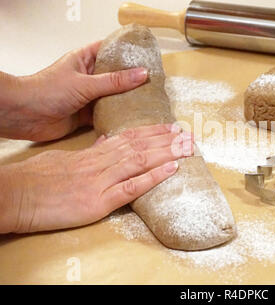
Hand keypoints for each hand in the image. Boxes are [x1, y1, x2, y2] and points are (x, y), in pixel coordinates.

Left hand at [0, 41, 147, 140]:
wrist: (24, 115)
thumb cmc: (47, 91)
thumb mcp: (85, 83)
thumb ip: (114, 81)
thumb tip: (141, 74)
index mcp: (84, 60)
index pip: (109, 50)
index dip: (127, 52)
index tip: (146, 56)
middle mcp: (88, 77)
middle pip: (115, 75)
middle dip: (132, 79)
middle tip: (153, 82)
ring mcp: (88, 96)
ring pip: (113, 96)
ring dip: (127, 100)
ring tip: (149, 100)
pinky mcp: (87, 115)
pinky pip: (107, 114)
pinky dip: (118, 117)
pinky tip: (133, 118)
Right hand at [0, 124, 193, 233]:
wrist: (16, 195)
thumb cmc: (36, 179)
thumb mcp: (65, 159)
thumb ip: (88, 152)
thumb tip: (104, 142)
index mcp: (93, 154)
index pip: (128, 138)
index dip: (152, 132)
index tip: (170, 127)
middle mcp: (101, 163)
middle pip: (140, 146)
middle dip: (167, 140)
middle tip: (189, 134)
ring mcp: (101, 180)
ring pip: (140, 161)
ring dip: (168, 153)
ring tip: (188, 147)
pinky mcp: (98, 201)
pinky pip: (131, 187)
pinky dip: (153, 177)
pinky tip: (172, 170)